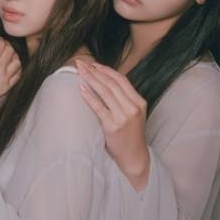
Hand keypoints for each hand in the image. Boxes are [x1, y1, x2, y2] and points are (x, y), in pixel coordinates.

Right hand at [0, 36, 20, 112]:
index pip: (1, 44)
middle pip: (10, 50)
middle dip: (7, 46)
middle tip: (2, 47)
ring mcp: (5, 78)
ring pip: (17, 61)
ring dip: (14, 56)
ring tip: (8, 56)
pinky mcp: (7, 87)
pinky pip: (18, 74)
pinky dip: (17, 68)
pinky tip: (12, 67)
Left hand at [76, 59, 149, 190]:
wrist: (134, 157)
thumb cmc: (130, 134)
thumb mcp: (133, 114)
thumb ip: (123, 99)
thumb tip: (104, 81)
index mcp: (139, 102)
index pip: (121, 80)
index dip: (106, 70)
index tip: (93, 64)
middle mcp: (132, 107)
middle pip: (111, 83)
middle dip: (94, 71)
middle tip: (81, 63)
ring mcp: (123, 117)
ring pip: (105, 92)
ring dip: (90, 79)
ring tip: (79, 71)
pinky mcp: (113, 126)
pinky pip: (99, 108)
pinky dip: (89, 96)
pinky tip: (81, 88)